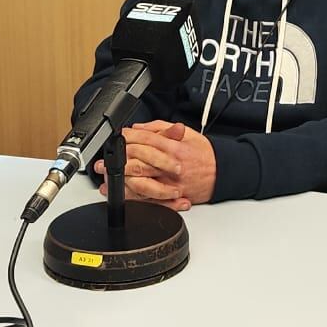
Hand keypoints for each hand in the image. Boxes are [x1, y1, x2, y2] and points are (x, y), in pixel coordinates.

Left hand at [93, 120, 215, 210]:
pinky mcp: (170, 197)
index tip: (118, 136)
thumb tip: (139, 128)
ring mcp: (170, 183)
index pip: (145, 140)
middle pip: (139, 162)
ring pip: (140, 182)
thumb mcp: (186, 133)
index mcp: (173, 148)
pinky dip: (130, 196)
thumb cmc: (203, 153)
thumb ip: (161, 129)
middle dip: (118, 160)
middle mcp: (170, 166)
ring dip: (120, 180)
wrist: (222, 172)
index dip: (128, 137)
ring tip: (106, 176)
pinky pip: (147, 198)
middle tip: (104, 159)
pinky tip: (118, 192)